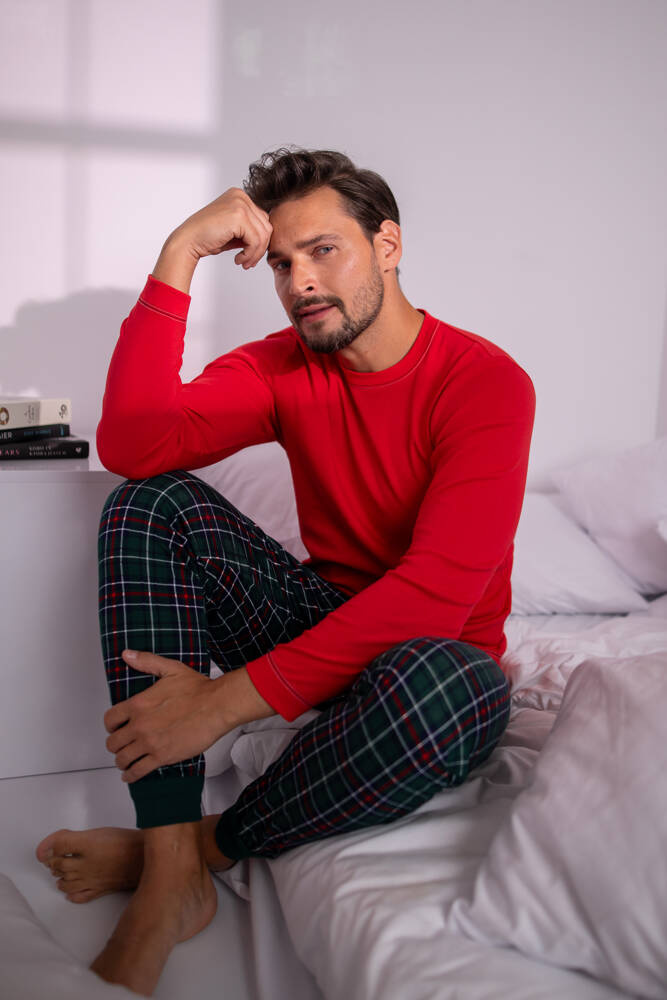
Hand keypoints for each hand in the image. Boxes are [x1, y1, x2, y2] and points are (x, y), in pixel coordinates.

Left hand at [104, 650, 226, 782]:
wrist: (217, 706)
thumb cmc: (198, 689)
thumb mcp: (170, 669)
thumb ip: (146, 662)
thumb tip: (128, 655)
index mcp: (138, 705)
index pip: (110, 720)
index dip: (111, 725)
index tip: (115, 728)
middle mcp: (140, 726)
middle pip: (113, 742)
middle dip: (116, 744)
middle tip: (122, 745)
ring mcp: (150, 743)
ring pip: (122, 759)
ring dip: (122, 761)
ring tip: (125, 761)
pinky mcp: (162, 757)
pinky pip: (138, 771)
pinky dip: (131, 775)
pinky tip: (131, 774)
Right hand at [168, 187, 271, 268]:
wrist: (188, 241)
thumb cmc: (207, 238)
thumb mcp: (234, 231)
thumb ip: (250, 230)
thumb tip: (268, 239)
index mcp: (239, 196)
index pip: (262, 220)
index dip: (260, 241)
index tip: (250, 255)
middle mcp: (240, 196)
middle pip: (266, 226)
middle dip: (260, 248)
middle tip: (248, 262)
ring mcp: (240, 204)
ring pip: (264, 234)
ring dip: (255, 254)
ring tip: (244, 262)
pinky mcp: (238, 216)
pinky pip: (256, 240)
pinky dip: (250, 254)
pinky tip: (239, 259)